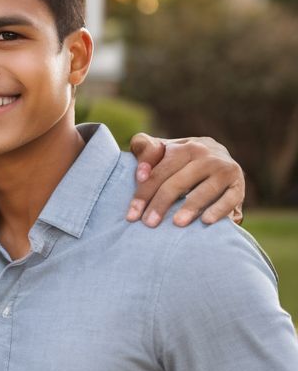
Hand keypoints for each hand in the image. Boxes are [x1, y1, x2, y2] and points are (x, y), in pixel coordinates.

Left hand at [125, 134, 244, 226]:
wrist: (218, 156)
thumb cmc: (179, 159)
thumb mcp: (162, 149)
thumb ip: (145, 149)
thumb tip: (141, 172)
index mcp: (182, 146)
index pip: (159, 169)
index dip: (145, 188)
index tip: (133, 211)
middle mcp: (204, 153)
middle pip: (177, 181)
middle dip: (160, 203)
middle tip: (148, 224)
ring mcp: (223, 168)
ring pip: (204, 190)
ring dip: (190, 207)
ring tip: (176, 223)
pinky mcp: (238, 184)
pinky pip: (229, 199)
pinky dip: (218, 210)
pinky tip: (206, 221)